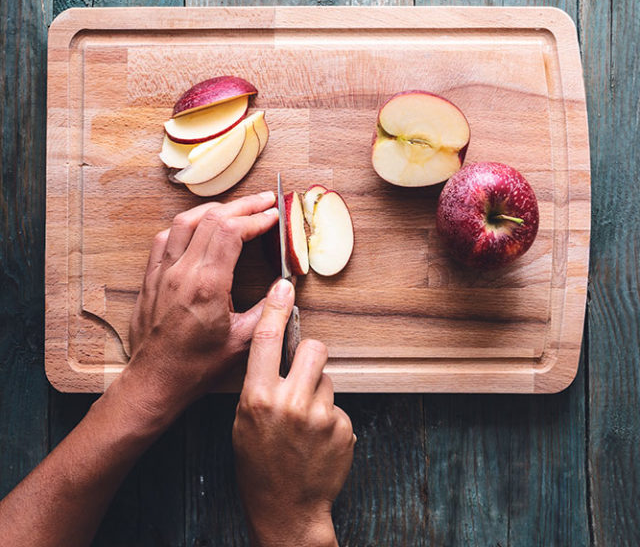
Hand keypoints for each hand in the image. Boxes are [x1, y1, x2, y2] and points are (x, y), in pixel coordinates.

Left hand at [125, 192, 278, 422]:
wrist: (155, 380)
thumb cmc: (196, 366)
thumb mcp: (243, 340)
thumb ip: (268, 309)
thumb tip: (285, 287)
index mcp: (206, 285)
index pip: (232, 232)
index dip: (256, 218)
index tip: (274, 215)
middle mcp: (181, 272)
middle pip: (212, 218)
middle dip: (243, 205)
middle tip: (265, 200)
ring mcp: (162, 272)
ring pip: (186, 221)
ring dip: (214, 208)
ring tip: (237, 207)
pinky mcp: (151, 277)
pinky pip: (166, 237)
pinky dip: (187, 224)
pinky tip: (200, 226)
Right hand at [233, 279, 354, 546]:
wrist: (287, 510)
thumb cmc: (259, 465)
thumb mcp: (244, 421)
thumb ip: (260, 384)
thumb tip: (280, 349)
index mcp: (258, 398)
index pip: (266, 340)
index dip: (275, 309)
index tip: (284, 287)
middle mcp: (290, 403)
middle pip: (313, 348)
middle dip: (310, 355)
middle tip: (304, 372)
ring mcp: (320, 417)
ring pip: (327, 378)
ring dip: (318, 392)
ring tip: (305, 422)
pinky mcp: (342, 429)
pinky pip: (337, 406)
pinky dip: (329, 418)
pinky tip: (317, 440)